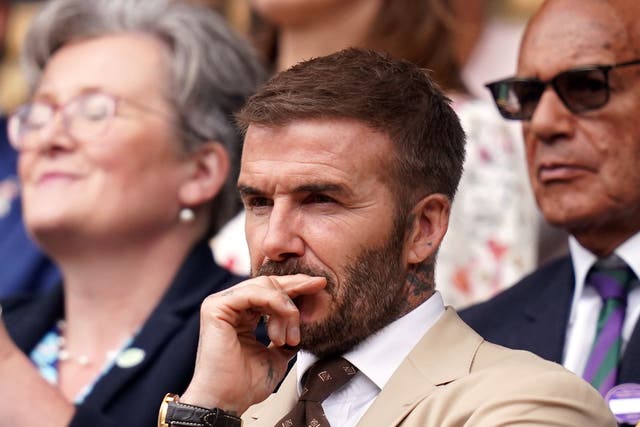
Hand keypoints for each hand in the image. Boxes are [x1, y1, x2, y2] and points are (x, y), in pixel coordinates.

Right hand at [181, 274, 325, 414]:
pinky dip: (276, 303)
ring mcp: (221, 304)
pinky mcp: (216, 307)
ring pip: (265, 286)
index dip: (296, 287)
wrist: (228, 401)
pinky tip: (287, 318)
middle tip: (318, 286)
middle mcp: (230, 305)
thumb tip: (306, 325)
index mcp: (241, 314)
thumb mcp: (278, 354)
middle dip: (296, 286)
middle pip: (268, 283)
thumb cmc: (246, 383)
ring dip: (287, 308)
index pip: (271, 292)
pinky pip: (254, 293)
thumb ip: (287, 335)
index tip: (320, 285)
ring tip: (293, 336)